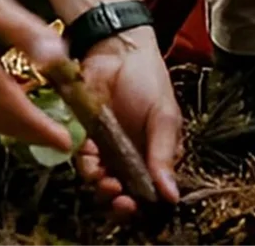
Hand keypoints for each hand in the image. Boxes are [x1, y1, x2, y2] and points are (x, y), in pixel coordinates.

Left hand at [75, 26, 181, 216]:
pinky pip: (83, 160)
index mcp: (155, 153)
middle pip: (123, 190)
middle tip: (116, 193)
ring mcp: (108, 148)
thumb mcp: (164, 117)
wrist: (118, 50)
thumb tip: (172, 196)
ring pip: (101, 180)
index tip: (133, 204)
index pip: (149, 189)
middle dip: (117, 198)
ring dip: (100, 183)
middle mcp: (132, 155)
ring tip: (103, 176)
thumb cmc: (148, 79)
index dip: (141, 202)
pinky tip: (91, 152)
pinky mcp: (87, 137)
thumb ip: (163, 155)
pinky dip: (85, 162)